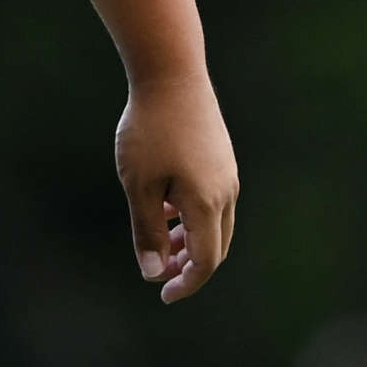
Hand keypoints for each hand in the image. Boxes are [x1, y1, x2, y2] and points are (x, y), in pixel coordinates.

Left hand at [117, 70, 237, 303]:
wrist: (172, 74)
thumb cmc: (150, 130)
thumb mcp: (139, 185)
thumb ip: (146, 231)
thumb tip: (153, 272)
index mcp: (208, 203)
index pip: (206, 261)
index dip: (186, 283)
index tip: (162, 293)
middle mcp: (226, 191)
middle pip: (215, 245)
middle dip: (189, 264)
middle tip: (158, 270)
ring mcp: (227, 172)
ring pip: (215, 222)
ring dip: (189, 239)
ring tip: (158, 239)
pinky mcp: (222, 157)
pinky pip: (213, 199)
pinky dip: (192, 215)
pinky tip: (164, 205)